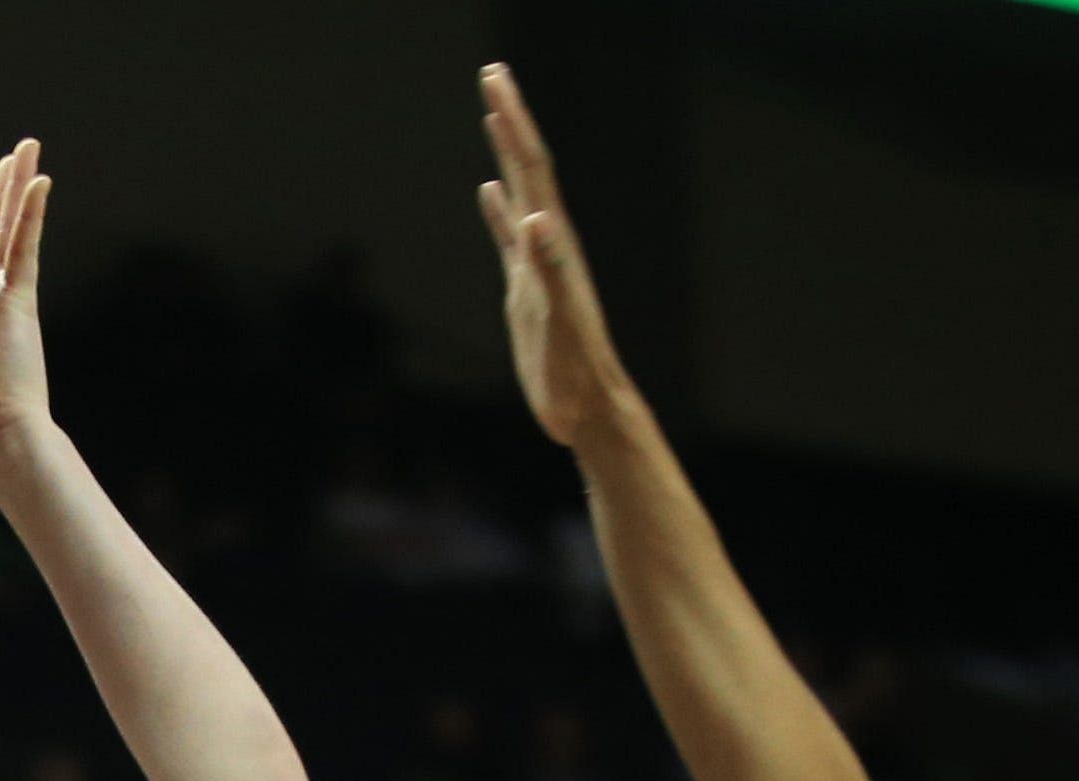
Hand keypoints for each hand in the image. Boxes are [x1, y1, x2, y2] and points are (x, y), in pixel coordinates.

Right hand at [477, 64, 635, 453]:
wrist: (589, 407)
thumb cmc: (575, 374)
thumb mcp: (561, 323)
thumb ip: (550, 271)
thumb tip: (538, 219)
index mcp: (555, 244)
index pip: (533, 170)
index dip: (515, 125)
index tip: (495, 84)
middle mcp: (549, 245)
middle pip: (527, 167)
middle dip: (510, 120)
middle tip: (492, 75)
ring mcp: (537, 265)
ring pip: (519, 193)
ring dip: (505, 153)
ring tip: (492, 113)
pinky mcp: (527, 290)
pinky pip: (508, 236)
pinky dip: (498, 211)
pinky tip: (488, 193)